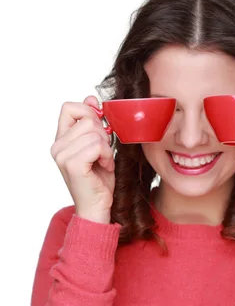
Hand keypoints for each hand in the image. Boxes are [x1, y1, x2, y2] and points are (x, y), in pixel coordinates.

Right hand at [50, 95, 114, 222]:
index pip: (69, 107)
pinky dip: (107, 155)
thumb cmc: (99, 180)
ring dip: (107, 148)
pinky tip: (104, 167)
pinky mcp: (72, 164)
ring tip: (103, 162)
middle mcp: (57, 146)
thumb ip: (93, 124)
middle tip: (103, 154)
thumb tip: (91, 97)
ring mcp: (62, 155)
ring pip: (94, 132)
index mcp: (61, 140)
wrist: (98, 207)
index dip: (88, 111)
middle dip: (103, 134)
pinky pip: (97, 145)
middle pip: (87, 118)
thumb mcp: (99, 146)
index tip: (100, 126)